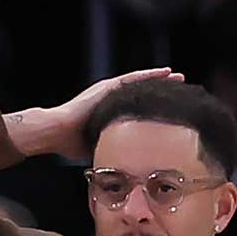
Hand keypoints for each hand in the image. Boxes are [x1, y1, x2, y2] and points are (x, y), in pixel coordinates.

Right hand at [2, 68, 185, 159]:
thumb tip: (131, 163)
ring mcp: (108, 91)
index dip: (154, 105)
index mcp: (110, 112)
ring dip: (159, 79)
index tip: (171, 106)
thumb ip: (115, 147)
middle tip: (181, 87)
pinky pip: (132, 79)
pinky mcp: (106, 88)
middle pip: (141, 92)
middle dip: (160, 90)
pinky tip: (163, 73)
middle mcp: (111, 99)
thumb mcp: (101, 144)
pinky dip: (148, 76)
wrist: (55, 133)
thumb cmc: (71, 143)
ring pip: (139, 83)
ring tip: (177, 76)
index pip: (137, 107)